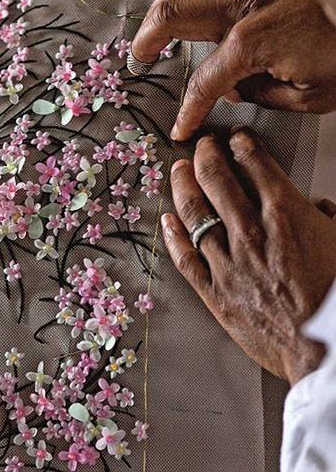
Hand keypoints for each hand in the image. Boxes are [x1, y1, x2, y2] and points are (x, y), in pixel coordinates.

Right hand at [132, 0, 335, 140]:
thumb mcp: (308, 96)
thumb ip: (258, 93)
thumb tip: (231, 87)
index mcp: (252, 42)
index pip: (203, 81)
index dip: (188, 108)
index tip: (182, 124)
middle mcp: (246, 6)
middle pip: (175, 15)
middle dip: (149, 39)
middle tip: (141, 56)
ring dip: (166, 1)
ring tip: (157, 18)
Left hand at [161, 127, 335, 385]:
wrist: (326, 350)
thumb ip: (327, 220)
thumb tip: (320, 208)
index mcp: (285, 214)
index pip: (254, 162)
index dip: (241, 143)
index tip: (235, 138)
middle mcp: (250, 231)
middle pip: (215, 178)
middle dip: (205, 154)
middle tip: (202, 145)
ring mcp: (228, 261)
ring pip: (193, 212)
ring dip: (183, 185)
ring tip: (179, 170)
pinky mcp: (214, 290)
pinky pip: (184, 257)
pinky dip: (173, 235)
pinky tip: (166, 220)